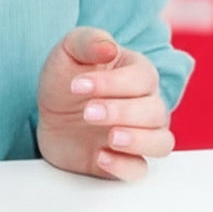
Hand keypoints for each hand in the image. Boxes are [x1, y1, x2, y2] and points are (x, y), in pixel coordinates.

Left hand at [36, 26, 174, 179]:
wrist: (51, 114)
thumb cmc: (67, 78)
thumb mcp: (69, 51)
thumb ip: (89, 41)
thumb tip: (109, 47)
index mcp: (139, 74)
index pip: (143, 79)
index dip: (112, 83)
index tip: (77, 85)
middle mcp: (147, 105)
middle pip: (156, 112)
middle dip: (122, 112)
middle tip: (87, 112)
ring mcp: (140, 135)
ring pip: (162, 143)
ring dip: (138, 140)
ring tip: (110, 137)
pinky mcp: (126, 161)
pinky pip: (140, 170)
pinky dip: (125, 166)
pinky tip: (100, 156)